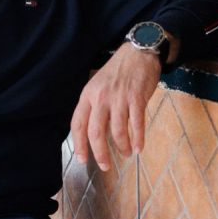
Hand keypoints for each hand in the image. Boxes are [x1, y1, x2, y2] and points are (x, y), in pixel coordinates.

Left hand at [70, 44, 162, 170]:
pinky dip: (138, 138)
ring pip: (117, 131)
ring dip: (122, 147)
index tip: (83, 159)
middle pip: (95, 132)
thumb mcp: (98, 85)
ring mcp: (119, 98)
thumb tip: (94, 132)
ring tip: (126, 154)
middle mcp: (101, 98)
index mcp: (88, 95)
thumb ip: (95, 106)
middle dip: (100, 153)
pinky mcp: (137, 98)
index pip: (78, 124)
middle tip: (106, 166)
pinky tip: (139, 148)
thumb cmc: (118, 71)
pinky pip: (137, 123)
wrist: (138, 52)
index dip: (79, 145)